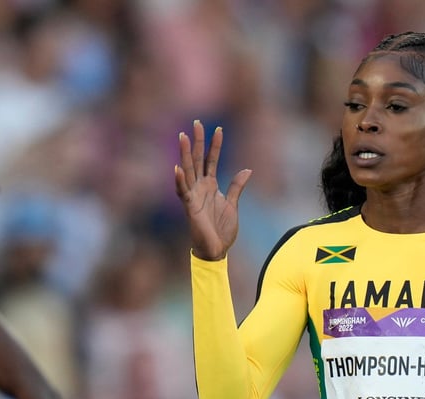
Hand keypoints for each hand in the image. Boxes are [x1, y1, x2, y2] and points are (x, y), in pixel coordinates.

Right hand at [175, 120, 251, 260]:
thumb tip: (247, 170)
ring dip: (184, 154)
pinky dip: (180, 181)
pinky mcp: (189, 208)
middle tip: (197, 122)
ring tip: (182, 136)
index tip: (218, 128)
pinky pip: (183, 192)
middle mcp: (200, 187)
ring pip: (188, 170)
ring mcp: (193, 196)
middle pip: (197, 159)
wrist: (216, 250)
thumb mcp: (233, 204)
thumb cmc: (222, 228)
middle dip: (197, 141)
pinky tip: (177, 168)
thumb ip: (237, 186)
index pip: (211, 160)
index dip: (215, 145)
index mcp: (210, 185)